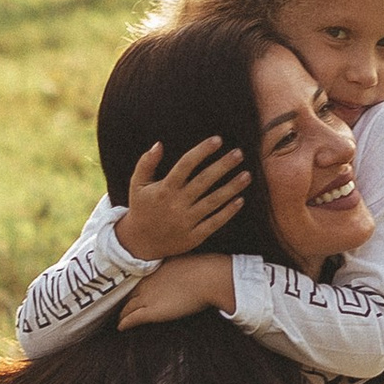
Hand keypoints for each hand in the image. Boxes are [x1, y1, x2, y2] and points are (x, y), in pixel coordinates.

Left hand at [118, 252, 233, 329]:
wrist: (206, 278)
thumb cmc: (203, 268)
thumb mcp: (184, 261)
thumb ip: (176, 265)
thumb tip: (180, 267)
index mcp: (153, 268)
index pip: (136, 279)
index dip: (131, 287)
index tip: (127, 290)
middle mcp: (146, 282)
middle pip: (128, 292)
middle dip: (122, 299)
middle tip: (117, 306)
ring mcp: (147, 297)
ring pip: (127, 307)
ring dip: (121, 313)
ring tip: (118, 318)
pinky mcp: (151, 312)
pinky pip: (132, 319)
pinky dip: (124, 323)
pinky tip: (120, 327)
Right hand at [120, 136, 246, 260]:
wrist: (140, 243)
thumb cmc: (141, 208)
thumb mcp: (136, 184)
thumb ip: (146, 163)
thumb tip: (158, 144)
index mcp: (164, 189)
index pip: (185, 165)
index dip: (202, 151)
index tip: (217, 140)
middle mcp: (176, 204)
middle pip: (204, 181)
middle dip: (223, 166)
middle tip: (239, 153)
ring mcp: (186, 221)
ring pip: (213, 201)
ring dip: (232, 188)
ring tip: (247, 175)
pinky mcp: (194, 236)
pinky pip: (214, 222)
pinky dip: (228, 212)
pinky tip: (240, 200)